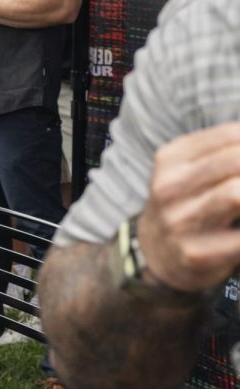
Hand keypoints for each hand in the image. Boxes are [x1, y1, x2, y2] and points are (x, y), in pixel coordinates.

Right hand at [135, 122, 239, 291]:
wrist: (155, 250)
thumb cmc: (185, 202)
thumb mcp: (188, 167)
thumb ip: (223, 151)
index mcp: (171, 158)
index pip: (230, 136)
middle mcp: (170, 187)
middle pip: (236, 161)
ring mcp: (181, 221)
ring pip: (237, 195)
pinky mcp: (196, 253)